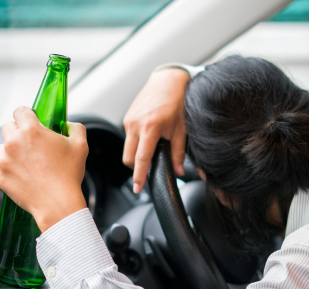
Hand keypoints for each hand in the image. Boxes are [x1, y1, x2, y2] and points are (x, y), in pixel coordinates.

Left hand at [0, 106, 88, 231]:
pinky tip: (26, 174)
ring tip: (30, 161)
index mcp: (31, 131)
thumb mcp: (81, 145)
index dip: (28, 114)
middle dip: (20, 131)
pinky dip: (11, 168)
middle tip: (34, 143)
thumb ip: (76, 128)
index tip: (32, 120)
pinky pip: (1, 166)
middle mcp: (13, 143)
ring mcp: (4, 160)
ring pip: (3, 147)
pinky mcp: (1, 176)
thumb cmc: (68, 175)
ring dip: (14, 150)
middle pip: (9, 127)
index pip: (20, 111)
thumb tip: (69, 125)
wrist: (58, 203)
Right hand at [123, 68, 189, 192]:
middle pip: (128, 157)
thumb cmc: (177, 102)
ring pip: (127, 148)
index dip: (139, 176)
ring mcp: (129, 120)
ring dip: (136, 154)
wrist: (168, 80)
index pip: (141, 159)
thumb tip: (179, 172)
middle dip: (136, 167)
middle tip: (149, 167)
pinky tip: (148, 137)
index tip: (137, 188)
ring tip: (152, 148)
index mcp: (150, 127)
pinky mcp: (127, 117)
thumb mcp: (181, 129)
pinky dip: (136, 143)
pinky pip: (128, 137)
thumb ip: (178, 153)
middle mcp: (135, 124)